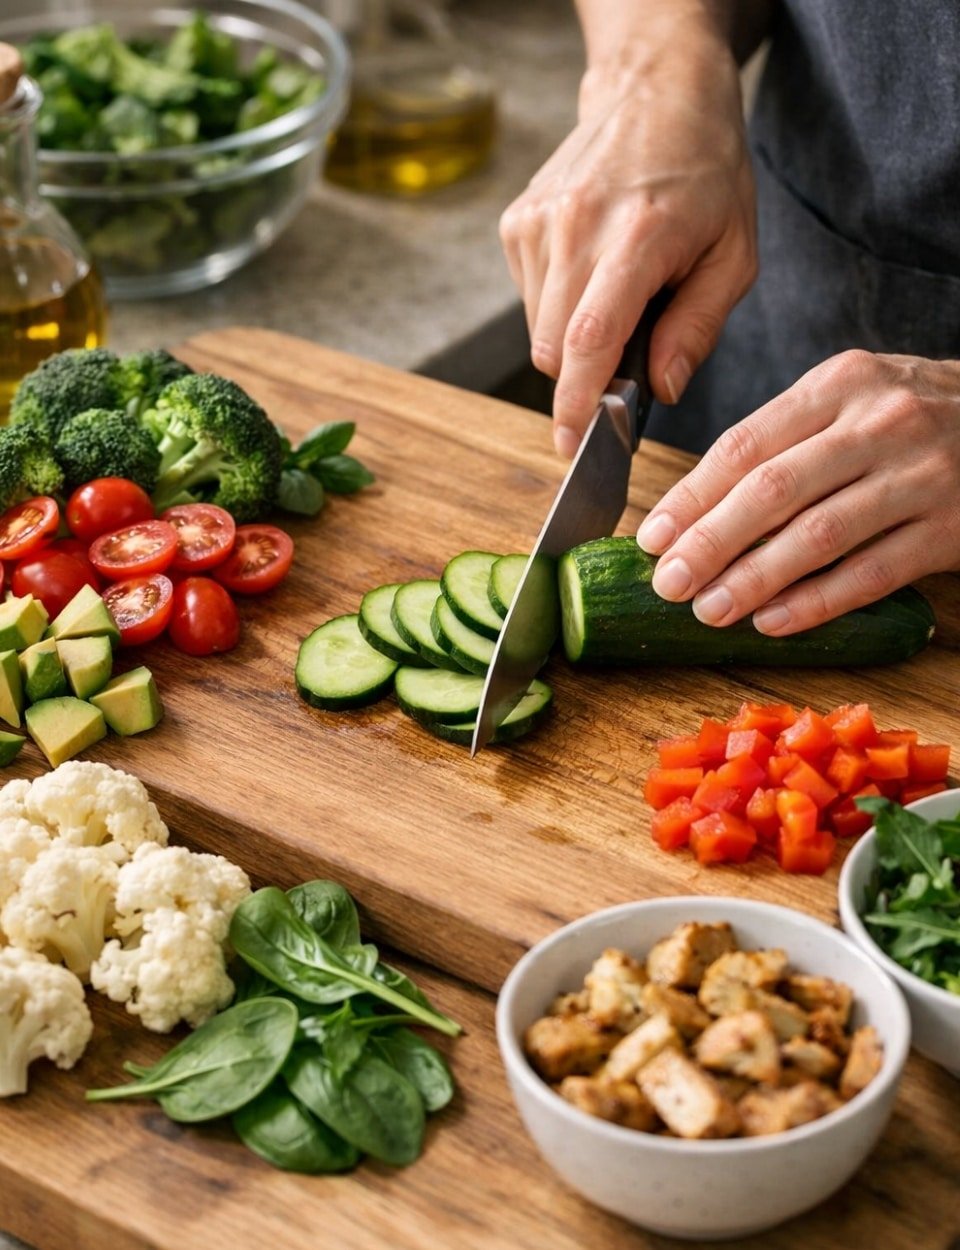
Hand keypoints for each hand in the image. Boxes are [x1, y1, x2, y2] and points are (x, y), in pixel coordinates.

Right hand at [499, 15, 755, 457]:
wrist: (654, 92)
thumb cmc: (705, 174)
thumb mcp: (734, 254)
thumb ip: (697, 327)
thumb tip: (661, 390)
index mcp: (636, 236)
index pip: (589, 338)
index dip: (577, 401)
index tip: (574, 445)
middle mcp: (574, 227)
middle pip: (553, 348)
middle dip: (583, 375)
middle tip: (625, 360)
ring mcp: (537, 223)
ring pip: (538, 330)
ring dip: (573, 337)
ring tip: (617, 294)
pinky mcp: (517, 223)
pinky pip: (529, 299)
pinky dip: (559, 305)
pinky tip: (592, 271)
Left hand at [636, 350, 959, 633]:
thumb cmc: (913, 416)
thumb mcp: (851, 399)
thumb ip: (784, 440)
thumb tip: (697, 509)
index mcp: (838, 385)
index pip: (746, 445)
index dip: (692, 497)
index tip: (652, 537)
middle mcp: (878, 423)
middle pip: (774, 489)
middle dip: (711, 542)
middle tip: (669, 582)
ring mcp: (919, 476)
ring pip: (819, 535)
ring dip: (755, 578)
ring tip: (710, 609)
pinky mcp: (949, 529)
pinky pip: (871, 573)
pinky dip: (817, 602)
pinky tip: (774, 622)